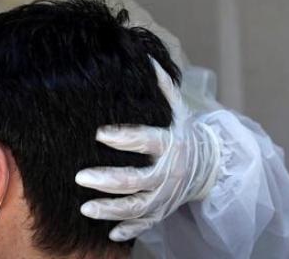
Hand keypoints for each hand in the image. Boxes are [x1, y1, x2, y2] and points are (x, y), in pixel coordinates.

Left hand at [75, 58, 221, 241]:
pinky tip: (110, 233)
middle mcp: (168, 172)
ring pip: (137, 207)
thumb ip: (161, 86)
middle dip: (108, 180)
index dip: (125, 137)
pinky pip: (146, 224)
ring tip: (85, 208)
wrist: (208, 165)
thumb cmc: (183, 132)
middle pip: (137, 179)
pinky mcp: (162, 211)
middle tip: (80, 176)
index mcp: (170, 143)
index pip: (146, 140)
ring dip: (110, 210)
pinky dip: (128, 230)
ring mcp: (165, 195)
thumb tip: (145, 54)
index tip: (100, 134)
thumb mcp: (178, 108)